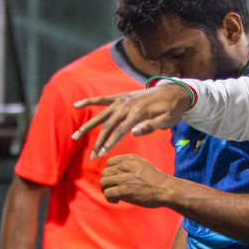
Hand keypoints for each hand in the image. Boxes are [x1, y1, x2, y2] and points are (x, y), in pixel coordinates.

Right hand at [72, 82, 193, 158]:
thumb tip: (133, 132)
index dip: (110, 143)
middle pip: (108, 126)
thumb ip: (150, 126)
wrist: (174, 92)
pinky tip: (76, 105)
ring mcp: (122, 100)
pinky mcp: (121, 97)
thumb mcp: (167, 121)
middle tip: (92, 157)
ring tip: (74, 137)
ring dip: (87, 126)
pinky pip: (102, 99)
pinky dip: (89, 101)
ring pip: (101, 115)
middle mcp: (126, 106)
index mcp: (138, 113)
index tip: (102, 154)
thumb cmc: (171, 110)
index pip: (120, 131)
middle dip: (99, 142)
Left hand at [100, 154, 177, 207]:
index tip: (116, 180)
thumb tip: (119, 173)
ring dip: (107, 190)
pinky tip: (116, 201)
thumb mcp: (143, 165)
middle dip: (108, 182)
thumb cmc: (157, 180)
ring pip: (103, 182)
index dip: (111, 173)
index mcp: (130, 159)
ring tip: (115, 196)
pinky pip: (108, 193)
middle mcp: (125, 166)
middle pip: (105, 173)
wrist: (166, 189)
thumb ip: (130, 166)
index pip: (110, 162)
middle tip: (114, 190)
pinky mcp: (123, 190)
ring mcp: (123, 178)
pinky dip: (110, 198)